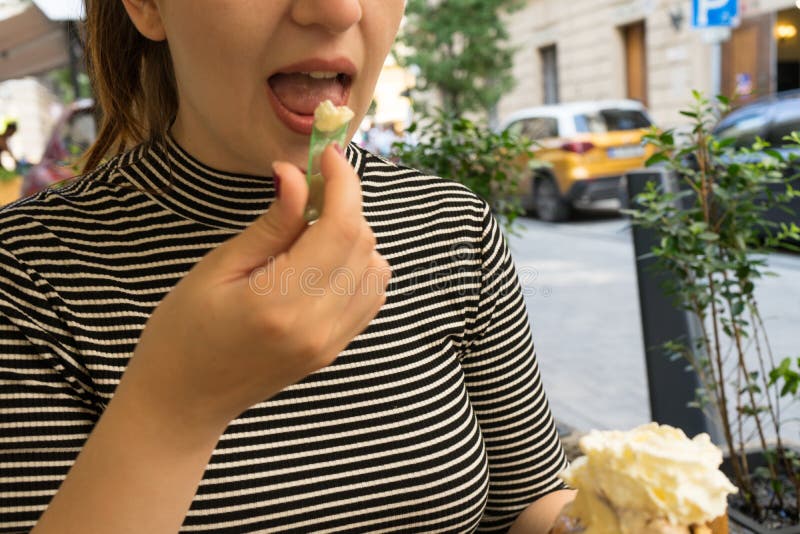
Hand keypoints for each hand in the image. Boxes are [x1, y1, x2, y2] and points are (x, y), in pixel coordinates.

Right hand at [124, 144, 390, 436]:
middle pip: (364, 244)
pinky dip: (360, 265)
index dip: (343, 182)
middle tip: (309, 187)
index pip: (341, 229)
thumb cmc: (184, 331)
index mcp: (280, 302)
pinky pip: (371, 295)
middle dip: (345, 203)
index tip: (328, 154)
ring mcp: (331, 342)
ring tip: (311, 228)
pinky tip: (324, 258)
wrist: (185, 400)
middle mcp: (317, 326)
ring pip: (376, 268)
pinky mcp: (335, 349)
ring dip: (354, 235)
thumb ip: (271, 224)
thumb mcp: (217, 268)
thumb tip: (297, 175)